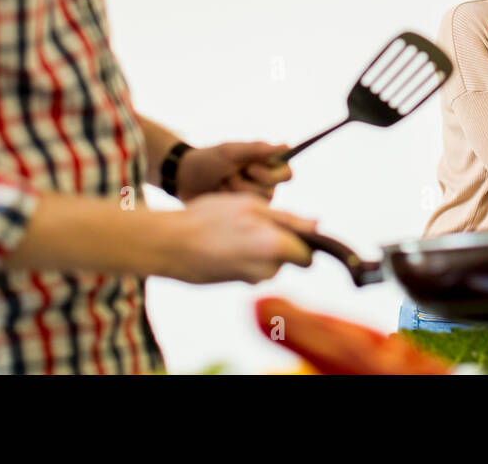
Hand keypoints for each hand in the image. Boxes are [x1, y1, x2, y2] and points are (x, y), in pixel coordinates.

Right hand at [160, 192, 316, 283]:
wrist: (169, 244)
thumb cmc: (209, 217)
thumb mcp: (250, 205)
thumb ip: (288, 219)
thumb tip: (317, 225)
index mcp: (276, 246)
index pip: (307, 255)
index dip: (301, 240)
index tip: (289, 228)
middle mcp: (267, 270)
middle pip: (288, 259)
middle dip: (279, 243)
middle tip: (251, 222)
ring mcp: (250, 279)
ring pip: (269, 264)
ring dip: (260, 249)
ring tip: (233, 230)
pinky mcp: (236, 283)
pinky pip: (252, 269)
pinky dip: (244, 256)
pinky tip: (224, 242)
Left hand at [175, 141, 292, 201]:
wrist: (183, 179)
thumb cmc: (208, 160)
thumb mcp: (231, 152)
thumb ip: (258, 149)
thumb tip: (286, 145)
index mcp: (266, 163)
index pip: (287, 174)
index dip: (270, 174)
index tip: (249, 168)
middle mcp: (264, 181)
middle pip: (271, 191)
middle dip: (245, 183)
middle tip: (229, 175)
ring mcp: (253, 197)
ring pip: (257, 203)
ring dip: (235, 192)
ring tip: (221, 184)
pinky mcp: (242, 211)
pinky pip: (245, 212)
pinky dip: (230, 202)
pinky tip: (219, 195)